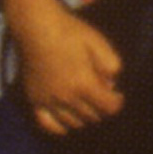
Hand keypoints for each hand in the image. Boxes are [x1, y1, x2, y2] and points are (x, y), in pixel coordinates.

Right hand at [14, 5, 122, 132]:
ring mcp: (48, 100)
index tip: (117, 96)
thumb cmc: (70, 32)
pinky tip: (67, 121)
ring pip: (73, 122)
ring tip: (86, 102)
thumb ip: (112, 65)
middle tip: (100, 95)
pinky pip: (47, 124)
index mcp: (84, 84)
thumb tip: (112, 85)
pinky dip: (59, 127)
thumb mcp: (99, 42)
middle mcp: (66, 97)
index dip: (117, 103)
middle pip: (92, 116)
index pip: (108, 108)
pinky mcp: (34, 99)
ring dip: (84, 116)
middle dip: (101, 108)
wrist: (36, 26)